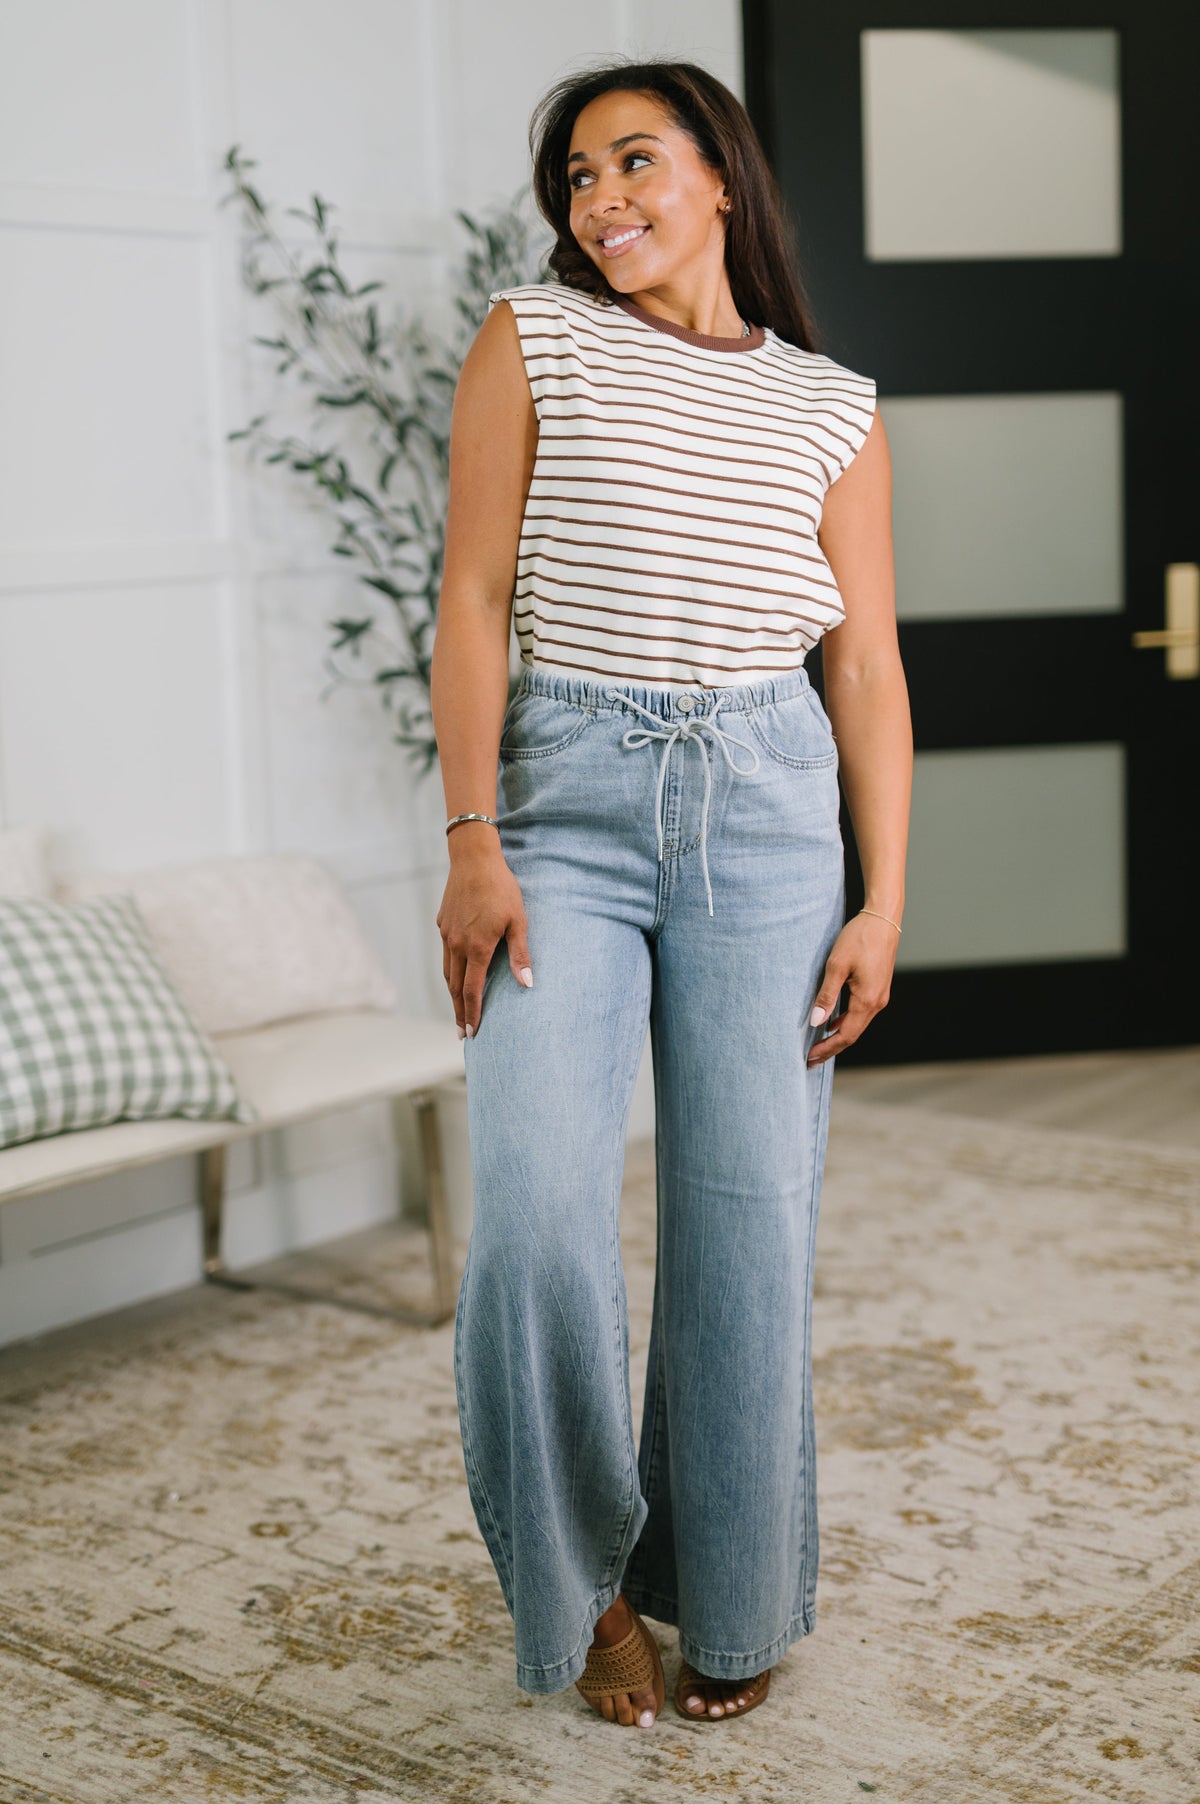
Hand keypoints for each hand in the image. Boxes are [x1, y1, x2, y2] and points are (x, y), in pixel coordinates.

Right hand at [437, 840, 533, 1038]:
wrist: (473, 860)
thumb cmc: (502, 889)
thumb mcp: (519, 921)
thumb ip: (521, 954)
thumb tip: (527, 983)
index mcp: (477, 948)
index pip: (473, 991)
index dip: (473, 1013)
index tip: (473, 1032)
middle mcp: (457, 945)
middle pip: (455, 988)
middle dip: (460, 1012)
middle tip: (462, 1032)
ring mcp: (447, 935)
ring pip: (447, 972)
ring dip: (452, 994)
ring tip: (458, 1010)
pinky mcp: (442, 924)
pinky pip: (445, 954)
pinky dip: (450, 971)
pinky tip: (456, 975)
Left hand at [806, 911, 898, 1067]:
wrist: (883, 918)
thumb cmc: (859, 938)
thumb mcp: (837, 965)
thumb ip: (826, 995)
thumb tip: (816, 1022)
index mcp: (867, 1000)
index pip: (846, 1035)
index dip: (827, 1049)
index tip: (809, 1058)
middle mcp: (877, 1002)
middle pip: (853, 1034)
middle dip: (831, 1047)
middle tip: (811, 1059)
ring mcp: (880, 996)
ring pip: (858, 1024)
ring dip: (839, 1035)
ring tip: (819, 1044)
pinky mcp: (878, 988)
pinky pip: (861, 1012)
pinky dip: (846, 1022)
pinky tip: (833, 1022)